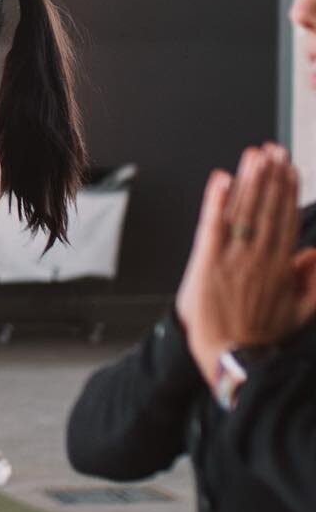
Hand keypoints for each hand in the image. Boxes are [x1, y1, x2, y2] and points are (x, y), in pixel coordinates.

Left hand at [176, 143, 315, 381]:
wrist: (232, 361)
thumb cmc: (260, 337)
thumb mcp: (299, 312)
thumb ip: (311, 281)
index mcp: (280, 267)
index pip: (286, 219)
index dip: (287, 191)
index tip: (289, 168)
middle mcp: (259, 258)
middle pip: (267, 209)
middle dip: (271, 177)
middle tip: (274, 150)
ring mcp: (233, 259)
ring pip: (244, 211)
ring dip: (250, 180)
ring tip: (255, 155)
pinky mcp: (207, 263)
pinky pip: (213, 225)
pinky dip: (217, 201)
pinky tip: (222, 179)